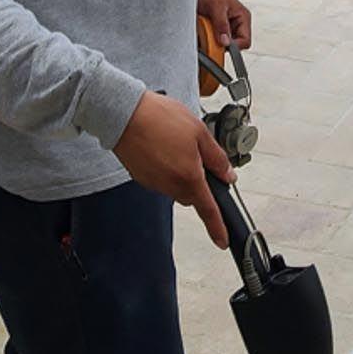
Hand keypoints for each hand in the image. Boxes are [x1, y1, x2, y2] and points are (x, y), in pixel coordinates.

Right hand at [113, 91, 233, 246]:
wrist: (124, 113)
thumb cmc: (160, 118)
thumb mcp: (199, 132)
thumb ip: (217, 158)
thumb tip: (228, 175)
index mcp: (189, 177)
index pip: (208, 209)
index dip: (217, 227)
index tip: (222, 240)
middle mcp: (170, 185)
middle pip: (192, 195)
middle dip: (197, 181)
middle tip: (196, 154)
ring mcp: (154, 183)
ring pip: (176, 187)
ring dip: (180, 172)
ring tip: (174, 144)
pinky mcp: (141, 178)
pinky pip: (161, 179)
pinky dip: (165, 168)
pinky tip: (161, 147)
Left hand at [196, 0, 251, 50]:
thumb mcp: (216, 5)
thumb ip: (221, 24)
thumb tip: (225, 42)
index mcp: (243, 18)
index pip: (245, 41)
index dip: (234, 45)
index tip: (221, 44)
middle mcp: (238, 25)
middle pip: (234, 46)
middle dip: (222, 43)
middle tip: (210, 35)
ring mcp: (228, 29)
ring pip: (224, 46)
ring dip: (213, 42)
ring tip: (206, 30)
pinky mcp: (219, 31)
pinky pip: (215, 43)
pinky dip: (208, 40)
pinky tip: (203, 31)